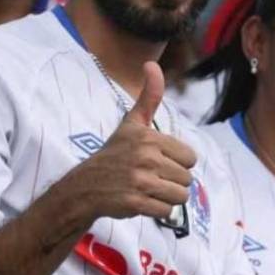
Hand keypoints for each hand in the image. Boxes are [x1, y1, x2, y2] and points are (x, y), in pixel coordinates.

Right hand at [66, 62, 195, 222]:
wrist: (85, 186)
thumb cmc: (114, 154)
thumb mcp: (131, 124)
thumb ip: (148, 97)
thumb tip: (152, 63)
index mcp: (149, 138)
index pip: (190, 158)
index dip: (176, 163)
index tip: (156, 162)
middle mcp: (145, 158)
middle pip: (186, 178)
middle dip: (171, 181)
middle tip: (149, 178)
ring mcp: (140, 181)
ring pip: (180, 196)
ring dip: (166, 197)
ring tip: (147, 190)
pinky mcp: (136, 203)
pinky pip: (166, 211)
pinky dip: (157, 210)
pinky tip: (141, 201)